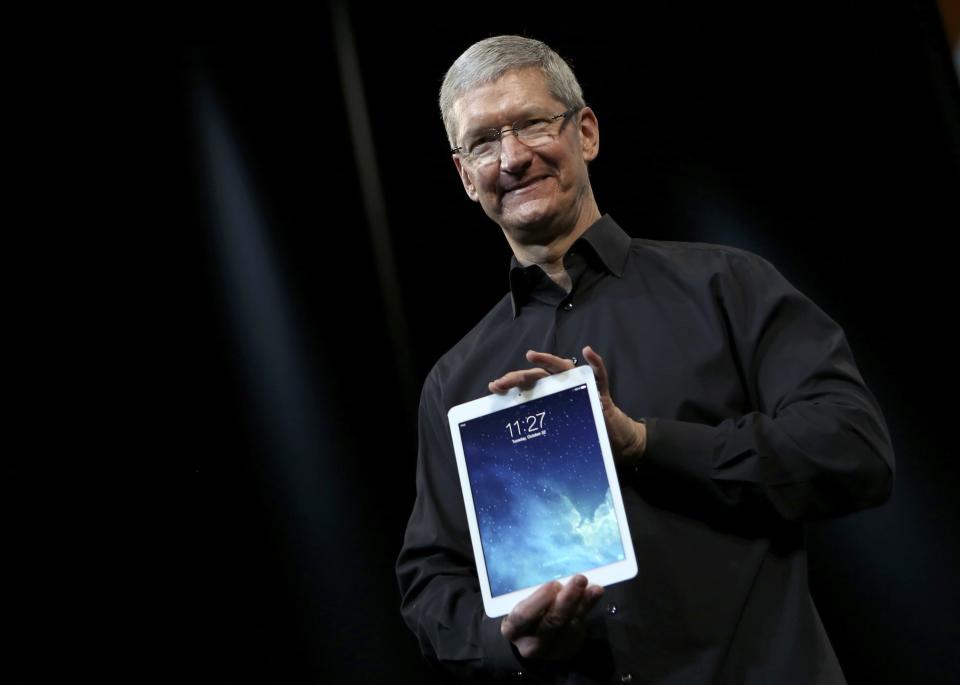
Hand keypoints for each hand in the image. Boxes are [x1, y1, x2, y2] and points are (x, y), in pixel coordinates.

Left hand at [488, 346, 646, 463]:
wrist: (617, 443)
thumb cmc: (587, 437)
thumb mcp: (560, 434)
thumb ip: (545, 431)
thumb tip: (513, 442)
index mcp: (554, 398)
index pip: (530, 385)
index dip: (513, 384)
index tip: (494, 387)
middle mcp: (566, 388)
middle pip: (541, 375)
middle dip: (520, 376)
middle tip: (502, 382)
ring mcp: (584, 388)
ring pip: (564, 369)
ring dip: (548, 361)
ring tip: (531, 355)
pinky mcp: (602, 393)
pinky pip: (599, 375)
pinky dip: (595, 362)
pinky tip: (587, 352)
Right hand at [500, 574, 603, 659]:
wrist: (532, 641)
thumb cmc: (524, 616)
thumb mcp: (522, 605)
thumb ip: (537, 598)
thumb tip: (559, 586)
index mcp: (513, 630)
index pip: (524, 616)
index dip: (539, 600)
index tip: (554, 584)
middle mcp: (531, 645)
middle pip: (551, 622)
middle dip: (568, 599)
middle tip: (580, 579)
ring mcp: (552, 651)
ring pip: (570, 625)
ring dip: (584, 604)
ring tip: (595, 589)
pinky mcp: (568, 650)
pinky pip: (579, 628)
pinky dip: (587, 609)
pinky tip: (594, 595)